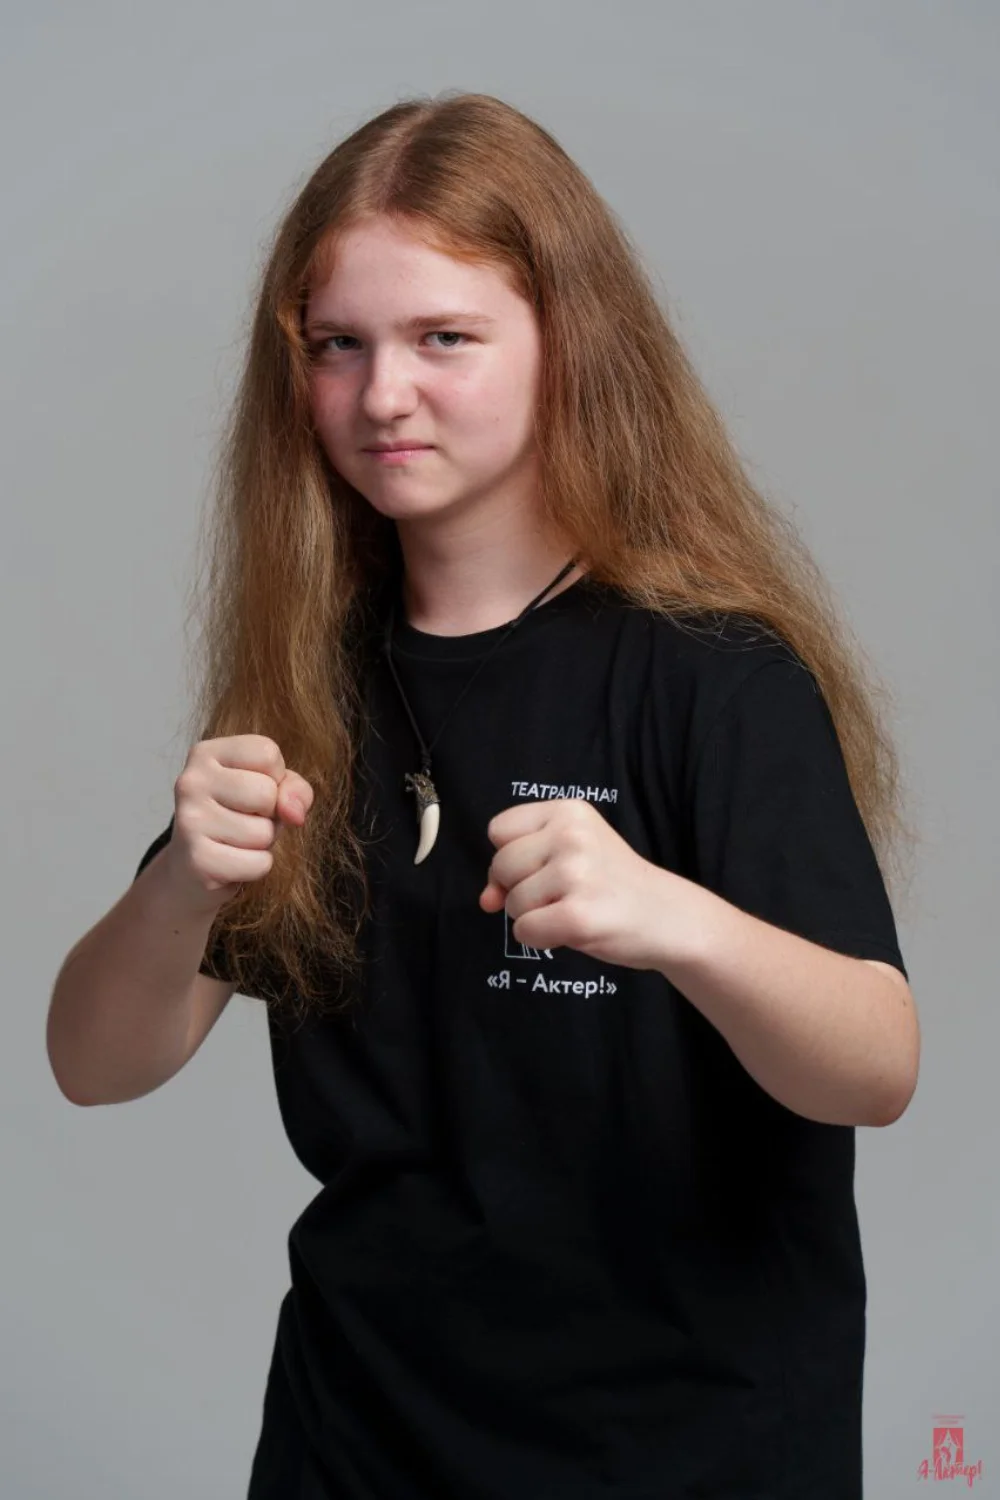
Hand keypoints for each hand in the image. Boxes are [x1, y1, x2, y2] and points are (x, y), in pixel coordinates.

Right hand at [164, 734, 314, 911]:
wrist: (194, 866)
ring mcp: (190, 821)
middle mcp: (191, 782)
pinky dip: (256, 867)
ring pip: (264, 832)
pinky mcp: (198, 860)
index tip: (252, 790)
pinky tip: (232, 861)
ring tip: (237, 840)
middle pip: (266, 793)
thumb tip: (294, 814)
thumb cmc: (239, 816)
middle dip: (270, 813)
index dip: (275, 778)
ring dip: (262, 842)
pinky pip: (258, 863)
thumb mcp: (272, 788)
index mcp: (206, 753)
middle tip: (246, 820)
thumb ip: (294, 789)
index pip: (267, 753)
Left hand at [479, 798, 682, 971]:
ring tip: (574, 907)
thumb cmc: (613, 884)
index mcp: (568, 811)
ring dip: (534, 915)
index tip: (541, 869)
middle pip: (501, 865)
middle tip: (563, 893)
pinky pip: (524, 931)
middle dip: (520, 888)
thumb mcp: (571, 855)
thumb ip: (520, 867)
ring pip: (512, 902)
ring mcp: (575, 874)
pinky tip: (573, 929)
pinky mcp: (577, 915)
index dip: (511, 856)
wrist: (668, 917)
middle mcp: (571, 835)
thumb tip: (486, 899)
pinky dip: (541, 938)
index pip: (499, 830)